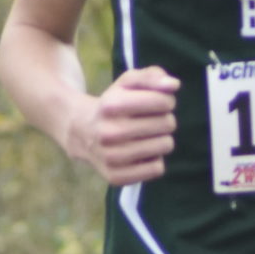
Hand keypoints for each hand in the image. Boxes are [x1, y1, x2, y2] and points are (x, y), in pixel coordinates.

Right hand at [68, 65, 177, 183]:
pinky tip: (141, 153)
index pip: (162, 102)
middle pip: (167, 124)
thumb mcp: (126, 83)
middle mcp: (109, 132)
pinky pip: (157, 168)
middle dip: (164, 119)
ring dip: (161, 139)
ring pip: (165, 145)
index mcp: (111, 105)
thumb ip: (151, 76)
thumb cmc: (112, 104)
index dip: (167, 101)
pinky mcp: (116, 176)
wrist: (80, 132)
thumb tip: (173, 85)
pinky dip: (154, 160)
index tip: (157, 104)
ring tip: (146, 136)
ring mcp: (111, 157)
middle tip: (149, 121)